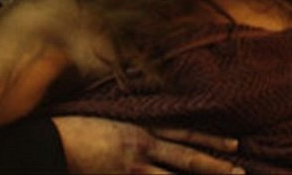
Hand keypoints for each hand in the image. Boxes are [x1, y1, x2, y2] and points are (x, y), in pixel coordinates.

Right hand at [53, 116, 241, 173]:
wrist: (49, 140)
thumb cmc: (75, 129)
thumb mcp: (111, 122)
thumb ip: (133, 130)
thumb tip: (149, 137)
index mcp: (141, 128)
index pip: (185, 134)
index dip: (211, 140)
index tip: (235, 144)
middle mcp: (143, 146)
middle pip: (187, 158)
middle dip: (216, 167)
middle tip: (242, 172)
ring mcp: (132, 167)